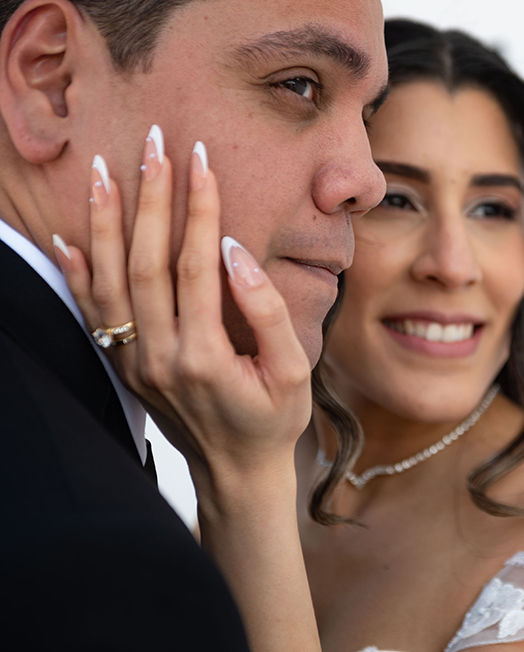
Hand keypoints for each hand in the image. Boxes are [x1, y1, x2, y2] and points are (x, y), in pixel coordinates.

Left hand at [56, 126, 311, 494]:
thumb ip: (267, 312)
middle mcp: (158, 356)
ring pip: (110, 281)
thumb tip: (235, 254)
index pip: (195, 266)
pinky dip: (77, 272)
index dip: (200, 210)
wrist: (236, 473)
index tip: (202, 161)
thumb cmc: (272, 421)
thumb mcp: (292, 372)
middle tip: (155, 145)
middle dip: (152, 198)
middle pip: (146, 263)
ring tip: (103, 170)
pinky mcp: (124, 365)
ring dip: (105, 223)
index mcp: (203, 356)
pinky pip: (92, 313)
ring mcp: (134, 362)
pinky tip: (69, 236)